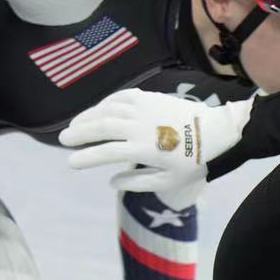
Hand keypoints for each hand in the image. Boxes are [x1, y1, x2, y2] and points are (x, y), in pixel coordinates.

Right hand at [60, 89, 251, 208]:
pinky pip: (120, 97)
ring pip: (108, 109)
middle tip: (64, 139)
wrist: (215, 131)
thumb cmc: (193, 161)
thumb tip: (111, 181)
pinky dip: (104, 103)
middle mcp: (140, 126)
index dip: (86, 157)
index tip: (71, 162)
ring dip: (88, 117)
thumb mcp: (170, 181)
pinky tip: (96, 110)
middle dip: (79, 133)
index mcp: (144, 148)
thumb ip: (138, 182)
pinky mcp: (148, 97)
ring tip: (74, 125)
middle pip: (101, 127)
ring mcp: (144, 108)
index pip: (106, 153)